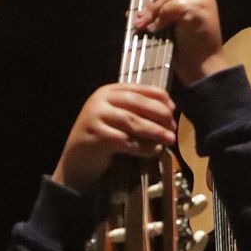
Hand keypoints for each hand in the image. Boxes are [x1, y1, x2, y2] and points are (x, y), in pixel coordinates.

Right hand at [51, 83, 176, 193]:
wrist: (76, 161)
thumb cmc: (102, 138)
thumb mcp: (117, 118)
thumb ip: (137, 111)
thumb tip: (169, 111)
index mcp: (108, 91)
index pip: (139, 89)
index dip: (159, 98)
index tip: (173, 109)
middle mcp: (100, 100)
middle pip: (137, 103)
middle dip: (159, 114)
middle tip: (173, 127)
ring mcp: (96, 117)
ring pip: (132, 122)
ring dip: (154, 131)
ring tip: (169, 140)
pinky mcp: (96, 136)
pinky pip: (126, 141)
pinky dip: (143, 146)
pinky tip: (154, 151)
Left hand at [129, 0, 226, 83]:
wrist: (204, 69)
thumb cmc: (189, 51)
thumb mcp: (171, 28)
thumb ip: (158, 15)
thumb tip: (132, 13)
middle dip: (155, 1)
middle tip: (144, 19)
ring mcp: (203, 1)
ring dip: (155, 11)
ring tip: (148, 27)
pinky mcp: (198, 10)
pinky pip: (171, 6)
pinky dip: (161, 18)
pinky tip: (157, 30)